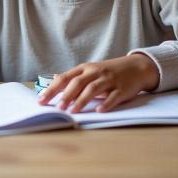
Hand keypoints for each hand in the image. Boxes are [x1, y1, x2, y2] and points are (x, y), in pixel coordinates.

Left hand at [37, 54, 159, 112]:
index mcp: (85, 68)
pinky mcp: (122, 88)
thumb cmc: (109, 71)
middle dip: (66, 95)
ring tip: (72, 111)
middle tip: (57, 108)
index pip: (65, 78)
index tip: (41, 101)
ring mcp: (109, 80)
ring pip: (93, 89)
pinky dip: (106, 103)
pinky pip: (113, 96)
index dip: (52, 89)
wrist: (136, 67)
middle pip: (78, 83)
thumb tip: (54, 78)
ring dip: (82, 100)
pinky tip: (99, 111)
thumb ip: (73, 76)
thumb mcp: (90, 70)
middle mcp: (95, 72)